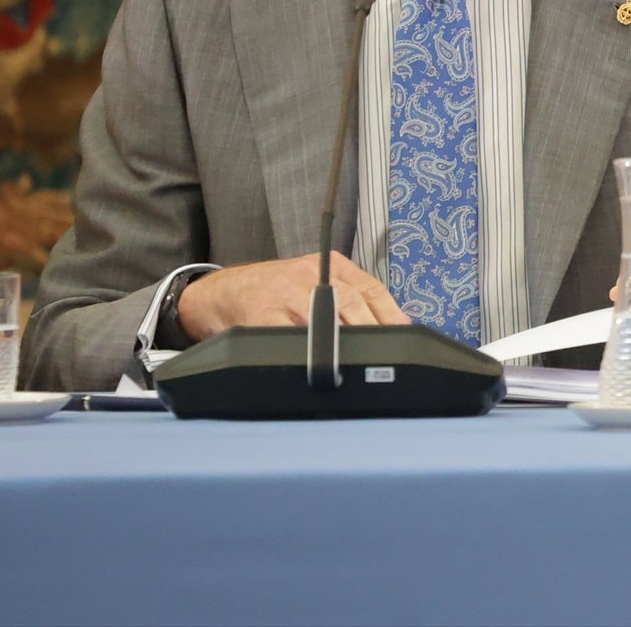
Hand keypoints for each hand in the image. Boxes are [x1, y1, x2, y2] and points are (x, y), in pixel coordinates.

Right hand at [177, 253, 411, 340]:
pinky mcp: (263, 315)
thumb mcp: (316, 283)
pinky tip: (320, 364)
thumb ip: (349, 300)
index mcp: (331, 265)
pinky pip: (291, 336)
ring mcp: (287, 294)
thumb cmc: (277, 290)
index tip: (405, 335)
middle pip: (352, 304)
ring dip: (344, 343)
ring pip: (325, 320)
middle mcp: (311, 275)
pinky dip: (308, 351)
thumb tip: (390, 328)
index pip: (371, 289)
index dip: (390, 315)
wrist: (225, 292)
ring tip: (360, 362)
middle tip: (386, 354)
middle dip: (372, 331)